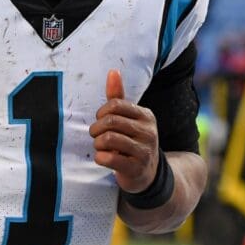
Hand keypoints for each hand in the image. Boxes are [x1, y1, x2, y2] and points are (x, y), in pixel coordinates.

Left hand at [89, 69, 159, 193]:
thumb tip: (113, 71)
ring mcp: (144, 151)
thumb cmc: (132, 141)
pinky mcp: (136, 169)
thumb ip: (118, 96)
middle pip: (110, 121)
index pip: (116, 104)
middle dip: (96, 129)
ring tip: (100, 147)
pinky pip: (108, 158)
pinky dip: (100, 158)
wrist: (147, 174)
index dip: (101, 112)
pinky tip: (104, 158)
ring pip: (108, 139)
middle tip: (96, 135)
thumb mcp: (128, 118)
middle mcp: (149, 132)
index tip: (100, 120)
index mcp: (146, 116)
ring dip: (97, 144)